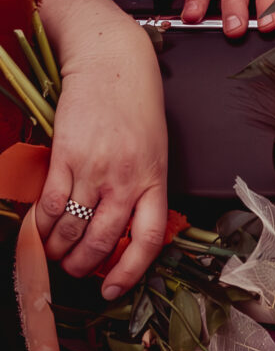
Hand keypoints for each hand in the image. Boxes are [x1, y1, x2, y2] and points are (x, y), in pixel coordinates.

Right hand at [0, 0, 168, 297]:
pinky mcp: (66, 156)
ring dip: (59, 250)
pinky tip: (41, 228)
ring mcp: (96, 168)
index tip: (113, 289)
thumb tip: (124, 229)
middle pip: (103, 242)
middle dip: (84, 266)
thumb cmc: (136, 103)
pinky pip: (49, 207)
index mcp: (156, 176)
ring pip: (72, 230)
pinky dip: (42, 226)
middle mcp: (128, 177)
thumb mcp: (154, 147)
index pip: (149, 239)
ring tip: (56, 251)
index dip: (130, 272)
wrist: (113, 61)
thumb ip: (142, 185)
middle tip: (75, 269)